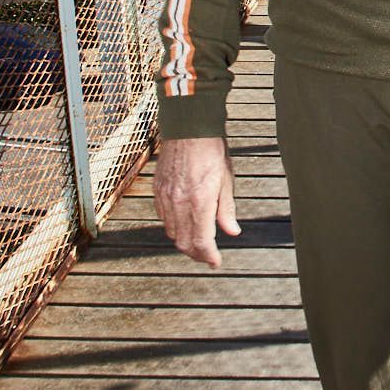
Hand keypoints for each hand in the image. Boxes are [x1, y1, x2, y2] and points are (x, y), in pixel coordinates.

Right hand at [153, 135, 239, 269]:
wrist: (188, 127)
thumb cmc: (211, 151)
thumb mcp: (226, 180)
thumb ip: (226, 209)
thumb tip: (232, 232)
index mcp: (199, 202)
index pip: (202, 242)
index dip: (209, 257)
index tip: (216, 262)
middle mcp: (179, 203)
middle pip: (184, 242)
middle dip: (196, 253)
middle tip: (208, 256)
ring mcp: (165, 197)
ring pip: (172, 232)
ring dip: (184, 241)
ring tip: (198, 241)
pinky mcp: (157, 190)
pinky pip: (163, 217)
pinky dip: (174, 226)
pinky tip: (184, 222)